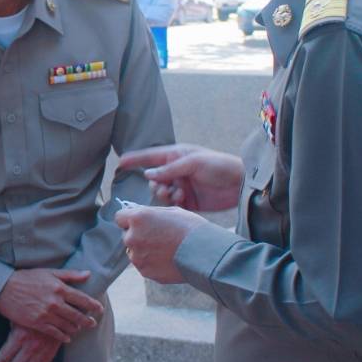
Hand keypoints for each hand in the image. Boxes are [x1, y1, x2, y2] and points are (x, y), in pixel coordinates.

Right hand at [0, 270, 103, 343]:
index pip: (83, 299)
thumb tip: (88, 274)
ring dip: (75, 328)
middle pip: (78, 315)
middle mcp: (55, 302)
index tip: (99, 309)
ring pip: (68, 326)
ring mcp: (46, 314)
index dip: (93, 306)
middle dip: (87, 320)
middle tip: (92, 323)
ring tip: (79, 329)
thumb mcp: (49, 272)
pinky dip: (63, 337)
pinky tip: (67, 337)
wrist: (4, 288)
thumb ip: (70, 275)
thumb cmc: (26, 278)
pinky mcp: (37, 323)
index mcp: (60, 288)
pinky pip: (55, 333)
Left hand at [115, 203, 206, 283]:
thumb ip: (150, 215)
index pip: (119, 217)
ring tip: (165, 249)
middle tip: (157, 236)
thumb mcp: (170, 211)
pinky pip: (144, 265)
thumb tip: (140, 216)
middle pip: (126, 235)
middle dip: (137, 235)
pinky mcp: (145, 272)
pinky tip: (167, 259)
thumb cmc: (190, 228)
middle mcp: (132, 238)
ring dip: (143, 250)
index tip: (137, 221)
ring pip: (134, 252)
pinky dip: (151, 262)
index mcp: (138, 219)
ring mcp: (137, 257)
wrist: (204, 253)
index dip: (129, 218)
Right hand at [116, 144, 244, 211]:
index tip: (121, 162)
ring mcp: (182, 187)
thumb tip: (148, 175)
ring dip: (165, 194)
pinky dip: (173, 204)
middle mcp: (176, 171)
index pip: (151, 157)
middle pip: (154, 179)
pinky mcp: (188, 202)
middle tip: (165, 188)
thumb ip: (170, 169)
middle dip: (156, 185)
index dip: (136, 159)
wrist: (240, 184)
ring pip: (161, 193)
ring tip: (178, 194)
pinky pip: (171, 205)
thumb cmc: (220, 165)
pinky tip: (182, 200)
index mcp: (177, 156)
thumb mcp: (194, 162)